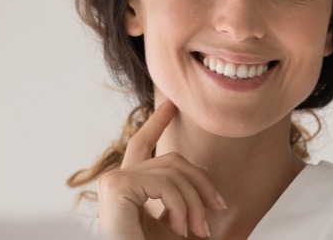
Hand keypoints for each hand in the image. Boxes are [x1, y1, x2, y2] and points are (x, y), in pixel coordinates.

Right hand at [97, 100, 225, 238]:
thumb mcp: (177, 223)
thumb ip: (182, 197)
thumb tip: (204, 173)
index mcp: (129, 189)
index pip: (143, 146)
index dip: (157, 123)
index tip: (171, 104)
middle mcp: (116, 182)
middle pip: (170, 159)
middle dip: (201, 182)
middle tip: (218, 210)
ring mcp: (114, 183)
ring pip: (172, 170)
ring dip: (194, 204)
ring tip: (197, 232)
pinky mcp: (117, 188)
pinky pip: (164, 183)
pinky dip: (181, 207)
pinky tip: (179, 230)